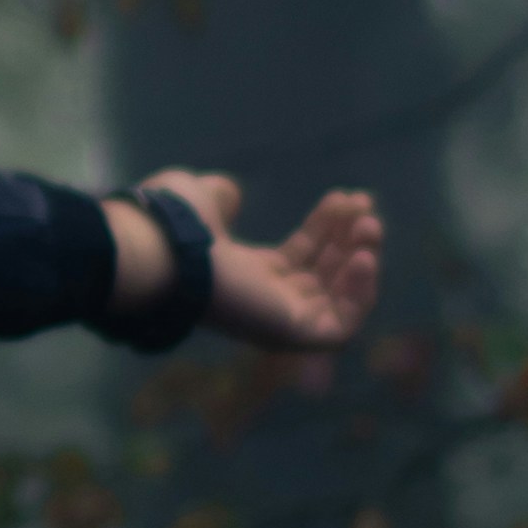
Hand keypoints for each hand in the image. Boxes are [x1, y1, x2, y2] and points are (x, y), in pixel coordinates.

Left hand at [110, 167, 384, 358]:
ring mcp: (277, 320)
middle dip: (350, 239)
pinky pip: (340, 327)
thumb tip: (230, 193)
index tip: (348, 196)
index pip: (301, 254)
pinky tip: (363, 258)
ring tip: (370, 227)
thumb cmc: (172, 223)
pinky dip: (359, 296)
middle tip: (366, 208)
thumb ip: (222, 198)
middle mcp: (264, 299)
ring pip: (338, 301)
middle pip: (324, 275)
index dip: (327, 225)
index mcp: (244, 272)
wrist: (158, 250)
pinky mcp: (289, 333)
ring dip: (362, 262)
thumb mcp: (202, 198)